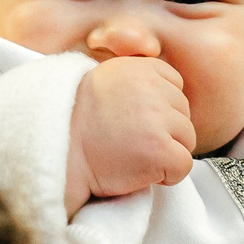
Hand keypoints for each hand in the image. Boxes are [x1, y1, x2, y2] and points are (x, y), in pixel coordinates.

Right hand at [67, 57, 194, 211]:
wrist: (56, 156)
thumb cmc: (77, 127)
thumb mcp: (106, 83)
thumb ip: (138, 81)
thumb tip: (171, 90)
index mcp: (139, 68)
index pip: (175, 86)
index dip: (158, 110)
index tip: (131, 121)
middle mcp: (151, 88)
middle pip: (183, 114)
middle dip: (163, 132)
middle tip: (127, 141)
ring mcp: (157, 119)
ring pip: (186, 140)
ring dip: (165, 154)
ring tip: (130, 155)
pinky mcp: (161, 150)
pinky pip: (183, 166)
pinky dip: (167, 176)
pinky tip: (138, 171)